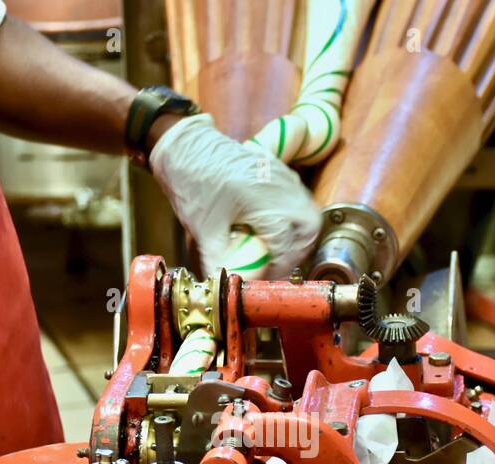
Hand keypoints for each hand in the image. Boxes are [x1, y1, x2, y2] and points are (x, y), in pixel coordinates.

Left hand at [150, 114, 321, 278]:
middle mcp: (280, 187)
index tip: (266, 279)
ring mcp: (282, 175)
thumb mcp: (204, 229)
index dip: (279, 268)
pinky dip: (291, 215)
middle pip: (309, 226)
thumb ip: (217, 261)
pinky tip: (270, 226)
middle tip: (278, 264)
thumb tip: (223, 288)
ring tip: (276, 248)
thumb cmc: (193, 183)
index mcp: (264, 201)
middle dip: (298, 250)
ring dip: (297, 233)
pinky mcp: (277, 169)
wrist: (185, 146)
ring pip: (307, 210)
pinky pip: (296, 196)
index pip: (286, 245)